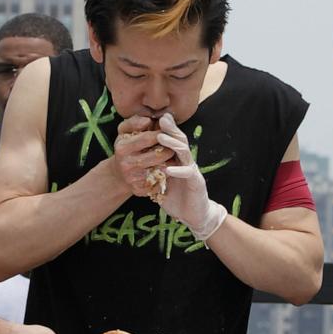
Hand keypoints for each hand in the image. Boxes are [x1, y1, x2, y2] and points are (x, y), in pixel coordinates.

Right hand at [111, 115, 174, 196]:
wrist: (118, 174)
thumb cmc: (125, 147)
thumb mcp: (124, 131)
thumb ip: (135, 122)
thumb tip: (148, 120)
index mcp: (123, 148)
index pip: (148, 138)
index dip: (162, 134)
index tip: (167, 132)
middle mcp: (127, 164)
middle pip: (159, 155)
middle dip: (169, 149)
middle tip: (173, 146)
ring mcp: (134, 179)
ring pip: (162, 169)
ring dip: (171, 162)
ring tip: (171, 157)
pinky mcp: (140, 190)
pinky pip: (160, 181)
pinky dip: (166, 175)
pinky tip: (165, 170)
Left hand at [155, 113, 226, 240]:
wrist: (194, 215)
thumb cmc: (175, 198)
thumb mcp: (159, 183)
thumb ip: (151, 172)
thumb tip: (135, 164)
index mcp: (177, 160)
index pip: (172, 140)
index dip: (165, 130)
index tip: (153, 119)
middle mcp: (186, 162)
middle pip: (180, 141)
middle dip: (171, 129)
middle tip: (162, 118)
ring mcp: (192, 171)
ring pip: (184, 153)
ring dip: (172, 144)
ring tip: (161, 137)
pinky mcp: (197, 182)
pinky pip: (187, 173)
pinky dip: (177, 170)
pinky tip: (168, 168)